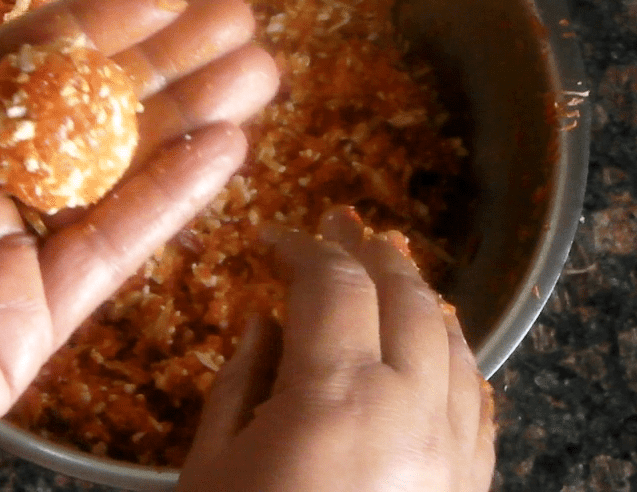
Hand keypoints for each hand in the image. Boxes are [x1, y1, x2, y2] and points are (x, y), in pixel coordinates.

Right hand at [178, 206, 495, 491]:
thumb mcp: (211, 465)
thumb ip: (240, 378)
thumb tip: (266, 319)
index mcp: (335, 398)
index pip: (333, 282)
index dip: (302, 245)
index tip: (272, 237)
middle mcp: (410, 411)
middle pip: (403, 295)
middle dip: (367, 250)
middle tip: (338, 223)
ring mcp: (452, 452)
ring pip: (452, 339)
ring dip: (416, 293)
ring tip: (387, 269)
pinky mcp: (469, 487)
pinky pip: (478, 398)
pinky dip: (453, 354)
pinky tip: (435, 343)